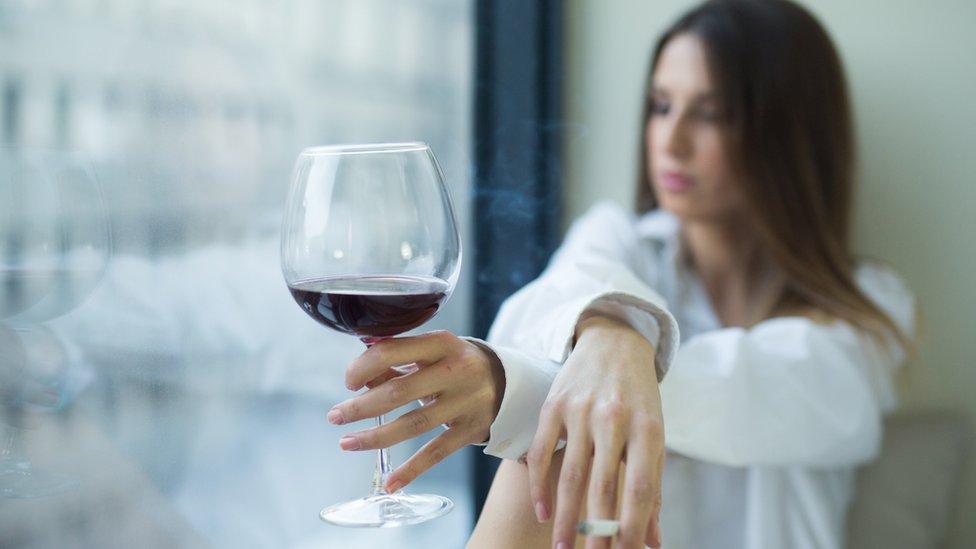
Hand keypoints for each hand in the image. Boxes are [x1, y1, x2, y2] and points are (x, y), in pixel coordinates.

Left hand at [327, 330, 504, 492]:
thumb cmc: (455, 363)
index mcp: (442, 342)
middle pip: (399, 391)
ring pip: (413, 424)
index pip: (392, 350)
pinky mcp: (472, 429)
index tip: (349, 382)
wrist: (507, 380)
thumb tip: (360, 376)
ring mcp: (466, 402)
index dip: (362, 367)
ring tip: (346, 442)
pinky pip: (437, 452)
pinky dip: (412, 469)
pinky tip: (390, 483)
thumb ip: (398, 361)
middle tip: (335, 416)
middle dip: (361, 407)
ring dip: (375, 437)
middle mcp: (456, 370)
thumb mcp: (432, 352)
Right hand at [527, 316, 663, 548]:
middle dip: (596, 530)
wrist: (615, 342)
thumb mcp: (654, 435)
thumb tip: (651, 541)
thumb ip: (652, 487)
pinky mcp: (554, 404)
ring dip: (566, 516)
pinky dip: (541, 485)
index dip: (632, 526)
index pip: (641, 487)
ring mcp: (581, 410)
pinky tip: (543, 512)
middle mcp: (614, 418)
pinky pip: (543, 451)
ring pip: (571, 474)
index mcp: (648, 428)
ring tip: (563, 547)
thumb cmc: (639, 398)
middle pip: (603, 486)